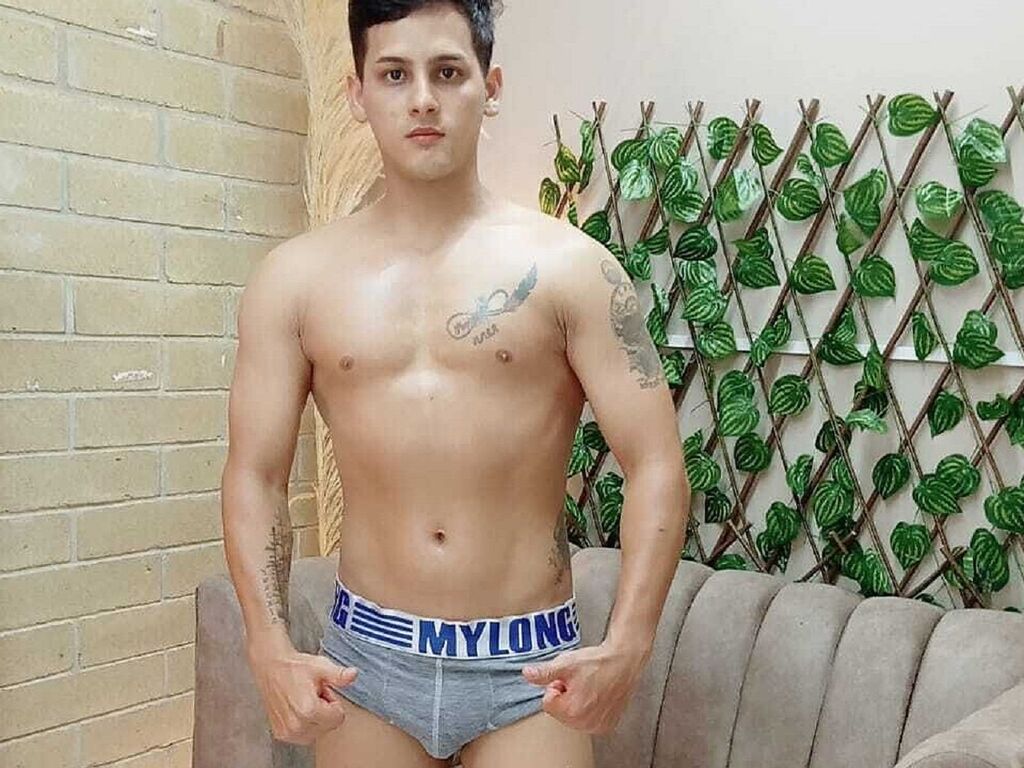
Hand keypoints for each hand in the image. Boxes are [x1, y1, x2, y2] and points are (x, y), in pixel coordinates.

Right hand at [248, 646, 358, 744]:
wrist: (271, 667)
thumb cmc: (294, 667)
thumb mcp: (321, 666)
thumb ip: (339, 674)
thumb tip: (353, 674)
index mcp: (308, 710)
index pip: (338, 718)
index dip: (333, 702)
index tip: (322, 691)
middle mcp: (296, 725)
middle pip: (329, 727)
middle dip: (325, 711)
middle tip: (313, 695)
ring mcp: (287, 732)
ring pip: (318, 733)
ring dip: (316, 719)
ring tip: (305, 701)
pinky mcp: (281, 734)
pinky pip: (305, 735)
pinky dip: (305, 724)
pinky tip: (297, 709)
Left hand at [520, 640, 647, 733]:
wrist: (624, 661)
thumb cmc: (598, 662)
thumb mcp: (566, 664)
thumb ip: (544, 672)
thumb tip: (527, 674)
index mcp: (572, 710)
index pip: (547, 703)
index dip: (556, 687)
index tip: (569, 679)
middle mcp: (585, 723)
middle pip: (559, 712)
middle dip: (565, 696)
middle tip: (580, 682)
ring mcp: (597, 726)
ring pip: (572, 717)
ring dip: (576, 703)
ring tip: (589, 687)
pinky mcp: (607, 726)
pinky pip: (587, 720)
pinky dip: (589, 709)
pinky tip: (597, 695)